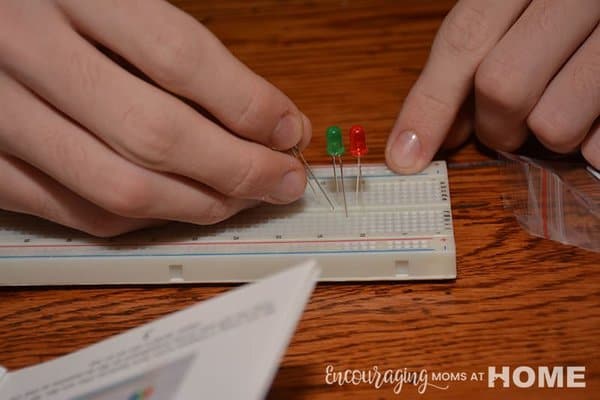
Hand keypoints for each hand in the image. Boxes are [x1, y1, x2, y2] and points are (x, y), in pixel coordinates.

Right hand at [0, 0, 310, 235]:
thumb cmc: (53, 7)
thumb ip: (176, 50)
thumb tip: (265, 117)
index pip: (179, 58)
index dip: (247, 104)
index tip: (288, 131)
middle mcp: (25, 49)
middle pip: (156, 134)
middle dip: (238, 169)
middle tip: (281, 179)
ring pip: (120, 188)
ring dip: (198, 205)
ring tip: (240, 198)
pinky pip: (76, 213)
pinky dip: (142, 220)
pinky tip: (179, 206)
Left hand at [385, 0, 599, 171]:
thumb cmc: (573, 3)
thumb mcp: (530, 0)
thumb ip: (486, 46)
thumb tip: (443, 125)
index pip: (464, 40)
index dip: (429, 105)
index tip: (406, 157)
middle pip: (504, 86)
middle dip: (496, 126)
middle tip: (506, 130)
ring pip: (557, 121)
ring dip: (552, 135)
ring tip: (568, 113)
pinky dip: (595, 146)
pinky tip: (599, 121)